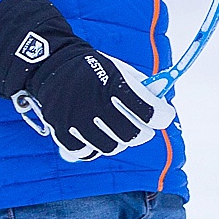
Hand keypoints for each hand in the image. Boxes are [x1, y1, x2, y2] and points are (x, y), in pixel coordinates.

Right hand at [0, 0, 164, 164]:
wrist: (54, 65)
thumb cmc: (95, 70)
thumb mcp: (120, 69)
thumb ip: (142, 88)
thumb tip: (162, 108)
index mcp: (114, 85)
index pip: (149, 112)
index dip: (162, 117)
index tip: (164, 116)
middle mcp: (96, 104)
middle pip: (133, 135)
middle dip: (144, 133)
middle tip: (144, 128)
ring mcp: (77, 120)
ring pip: (111, 147)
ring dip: (120, 142)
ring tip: (120, 132)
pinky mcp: (61, 131)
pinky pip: (86, 152)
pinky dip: (95, 148)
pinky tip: (98, 137)